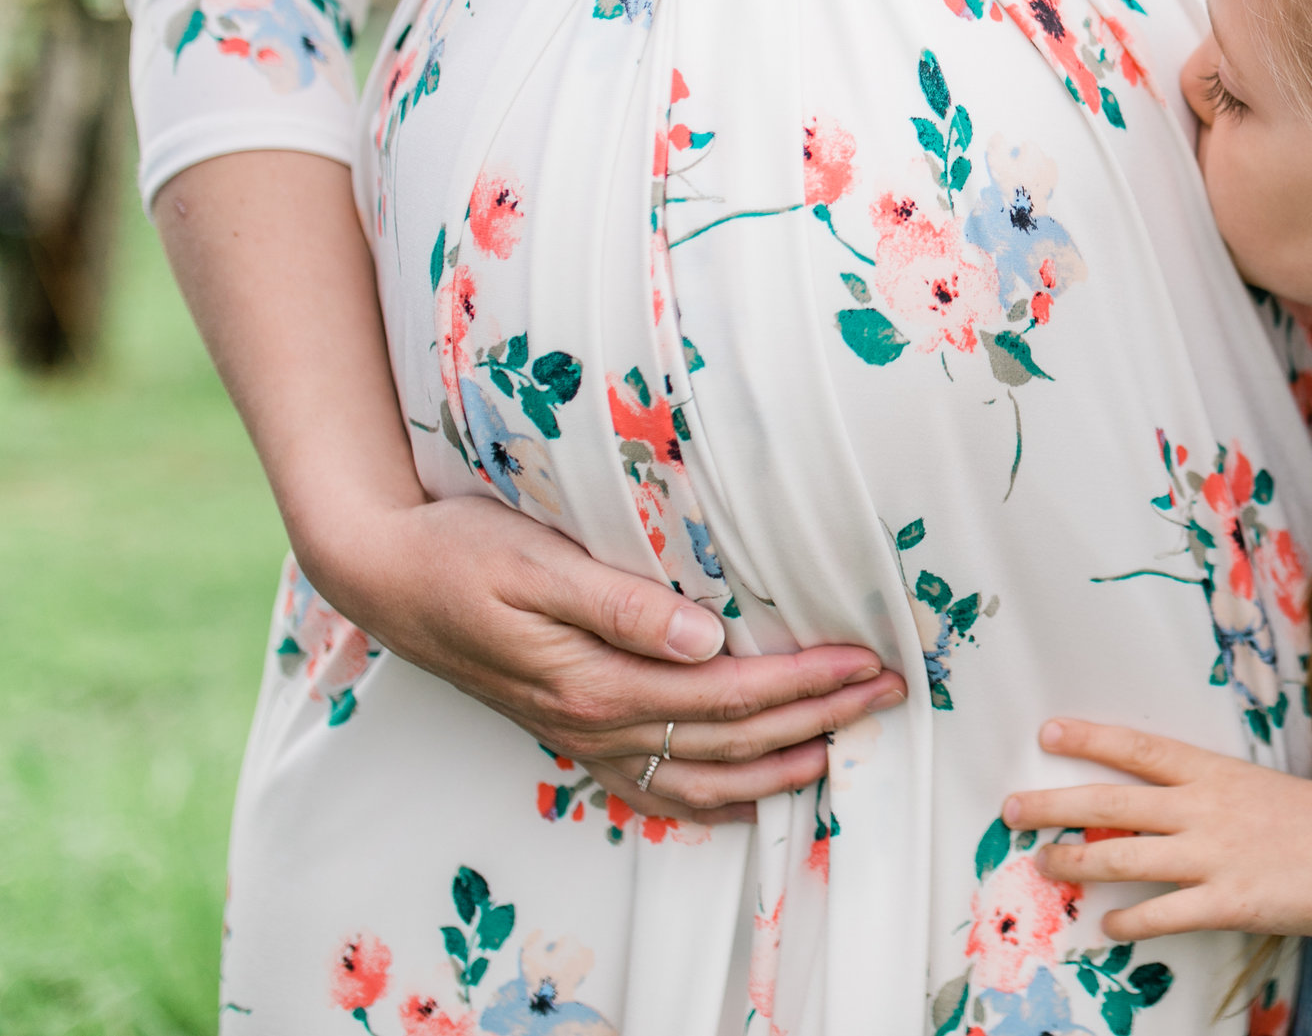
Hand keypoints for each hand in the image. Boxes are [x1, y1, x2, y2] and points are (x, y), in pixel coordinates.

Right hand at [313, 493, 907, 822]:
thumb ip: (620, 603)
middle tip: (889, 691)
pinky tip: (755, 788)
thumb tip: (705, 636)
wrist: (385, 577)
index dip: (805, 681)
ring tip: (844, 744)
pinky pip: (658, 788)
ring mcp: (583, 738)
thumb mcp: (536, 561)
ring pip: (701, 779)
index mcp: (596, 681)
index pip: (729, 693)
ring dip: (780, 765)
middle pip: (731, 738)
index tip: (867, 658)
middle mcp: (595, 724)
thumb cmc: (462, 551)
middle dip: (818, 717)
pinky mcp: (574, 734)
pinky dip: (717, 797)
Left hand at [1001, 719, 1311, 941]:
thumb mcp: (1266, 790)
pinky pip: (1164, 914)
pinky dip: (1130, 921)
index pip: (1140, 748)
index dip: (1090, 738)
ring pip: (1125, 856)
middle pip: (1113, 802)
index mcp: (1217, 773)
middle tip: (1012, 807)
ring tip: (1044, 864)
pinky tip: (1107, 926)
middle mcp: (1205, 809)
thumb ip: (1218, 797)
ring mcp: (1213, 856)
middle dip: (1055, 803)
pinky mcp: (1227, 902)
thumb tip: (1178, 807)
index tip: (1049, 731)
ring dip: (1077, 861)